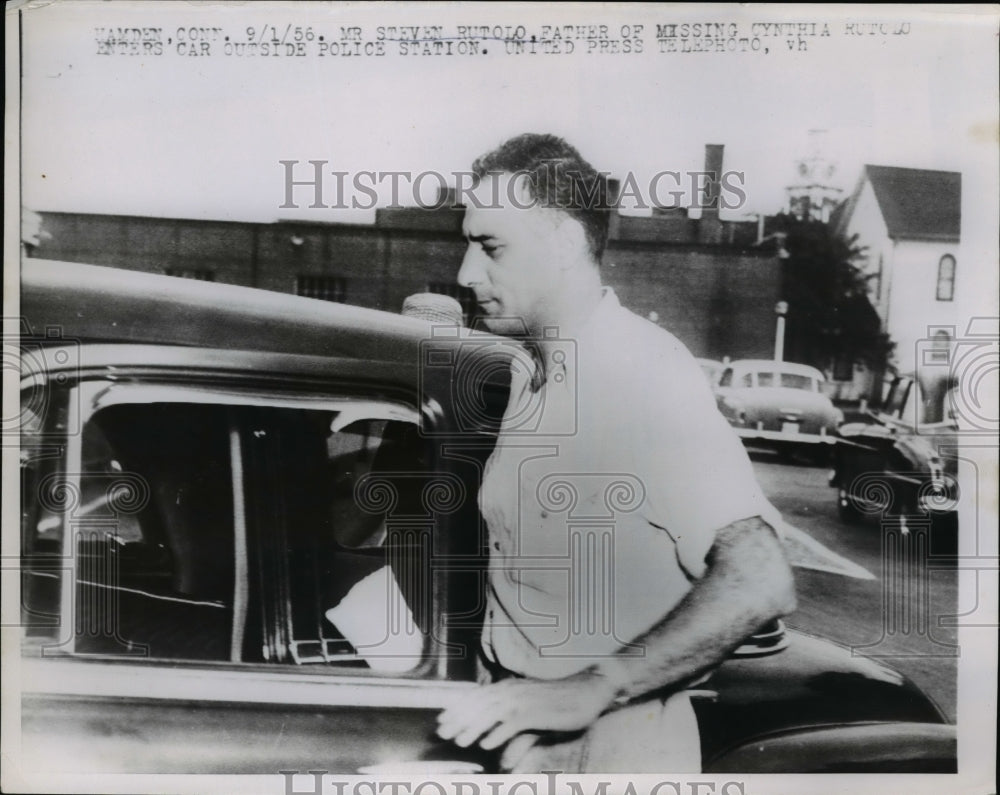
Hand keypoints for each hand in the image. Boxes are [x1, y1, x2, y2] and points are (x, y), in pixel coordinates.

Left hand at [436, 671, 616, 751]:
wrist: (588, 690)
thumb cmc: (560, 702)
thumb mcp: (532, 712)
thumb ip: (513, 726)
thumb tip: (500, 749)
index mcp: (510, 687)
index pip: (477, 697)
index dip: (458, 708)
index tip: (441, 720)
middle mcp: (513, 691)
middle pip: (479, 705)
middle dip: (458, 719)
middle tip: (441, 732)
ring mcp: (524, 701)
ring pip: (491, 714)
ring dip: (473, 727)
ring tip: (458, 741)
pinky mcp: (536, 712)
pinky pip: (513, 723)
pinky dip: (498, 733)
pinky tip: (487, 744)